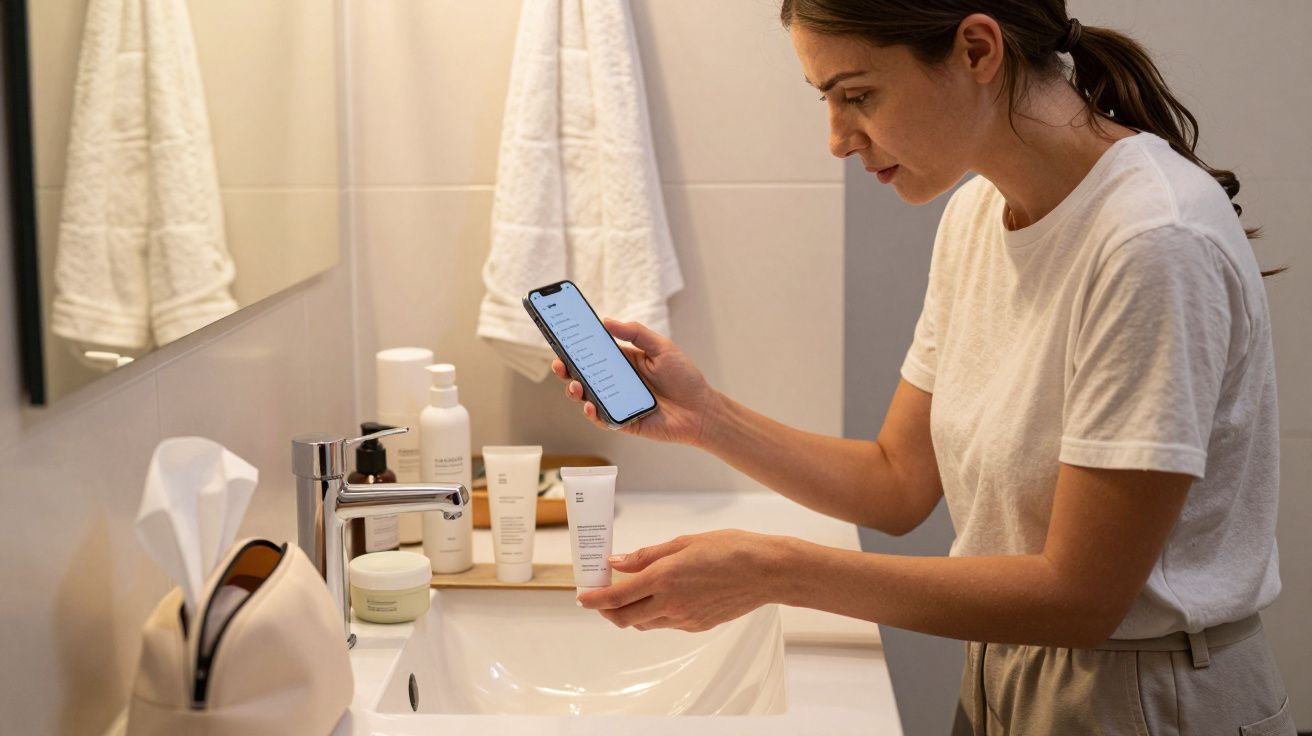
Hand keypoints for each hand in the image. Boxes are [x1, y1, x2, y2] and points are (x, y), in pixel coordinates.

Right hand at [551, 319, 718, 445]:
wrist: (701, 411)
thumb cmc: (685, 378)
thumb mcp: (662, 347)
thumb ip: (635, 333)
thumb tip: (606, 321)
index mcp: (623, 362)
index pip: (594, 353)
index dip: (576, 348)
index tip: (561, 339)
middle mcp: (617, 382)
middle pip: (584, 376)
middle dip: (567, 370)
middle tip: (559, 364)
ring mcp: (618, 402)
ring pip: (588, 397)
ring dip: (576, 391)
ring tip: (574, 386)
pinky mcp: (622, 422)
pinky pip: (601, 419)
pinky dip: (592, 413)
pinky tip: (590, 405)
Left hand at [576, 530, 791, 631]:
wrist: (766, 572)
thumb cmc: (730, 549)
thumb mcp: (684, 542)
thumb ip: (647, 555)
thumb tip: (617, 562)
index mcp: (663, 579)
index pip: (616, 596)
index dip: (594, 599)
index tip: (581, 597)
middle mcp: (670, 604)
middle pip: (625, 618)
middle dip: (607, 611)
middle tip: (601, 598)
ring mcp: (685, 619)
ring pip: (645, 623)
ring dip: (631, 613)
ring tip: (631, 594)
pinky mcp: (698, 626)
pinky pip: (667, 624)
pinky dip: (655, 614)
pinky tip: (662, 597)